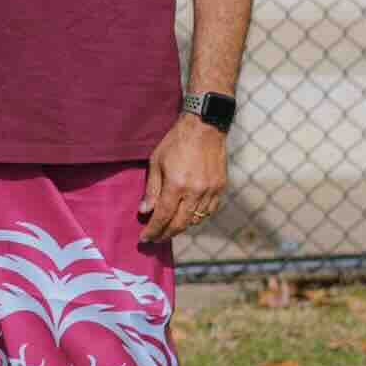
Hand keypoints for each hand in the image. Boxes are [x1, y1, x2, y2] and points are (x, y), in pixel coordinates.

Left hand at [139, 115, 228, 243]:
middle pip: (180, 224)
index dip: (153, 230)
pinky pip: (209, 211)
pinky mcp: (221, 187)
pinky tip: (189, 216)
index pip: (163, 216)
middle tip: (156, 239)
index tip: (144, 239)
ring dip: (182, 227)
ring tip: (170, 228)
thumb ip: (152, 189)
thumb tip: (145, 211)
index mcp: (176, 184)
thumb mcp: (156, 162)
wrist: (204, 127)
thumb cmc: (175, 142)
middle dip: (166, 234)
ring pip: (196, 219)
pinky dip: (198, 217)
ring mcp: (210, 190)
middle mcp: (195, 191)